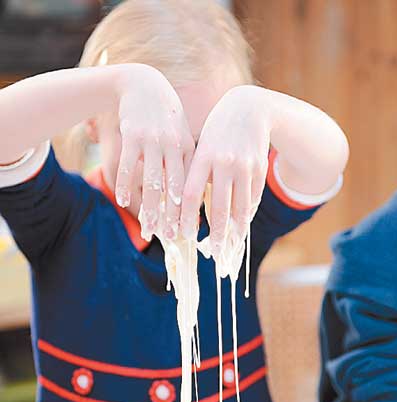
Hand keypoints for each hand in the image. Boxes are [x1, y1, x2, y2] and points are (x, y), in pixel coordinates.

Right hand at [115, 65, 194, 240]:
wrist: (144, 84)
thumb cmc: (166, 118)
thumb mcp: (182, 137)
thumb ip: (187, 164)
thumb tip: (191, 197)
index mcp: (190, 148)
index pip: (191, 187)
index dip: (190, 211)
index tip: (189, 233)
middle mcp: (174, 145)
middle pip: (173, 188)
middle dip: (172, 215)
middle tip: (170, 238)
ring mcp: (153, 139)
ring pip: (151, 180)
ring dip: (149, 206)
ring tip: (148, 227)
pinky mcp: (132, 134)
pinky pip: (128, 164)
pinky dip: (124, 184)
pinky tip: (122, 200)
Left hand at [180, 85, 270, 255]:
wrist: (251, 109)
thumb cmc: (218, 133)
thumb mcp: (203, 148)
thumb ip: (196, 175)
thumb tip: (188, 210)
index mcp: (202, 157)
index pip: (189, 194)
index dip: (186, 217)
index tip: (184, 235)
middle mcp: (224, 162)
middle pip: (219, 206)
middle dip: (216, 233)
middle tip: (214, 253)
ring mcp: (245, 166)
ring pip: (241, 206)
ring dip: (236, 230)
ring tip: (232, 246)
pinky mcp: (261, 169)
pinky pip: (254, 198)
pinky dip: (248, 214)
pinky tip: (243, 226)